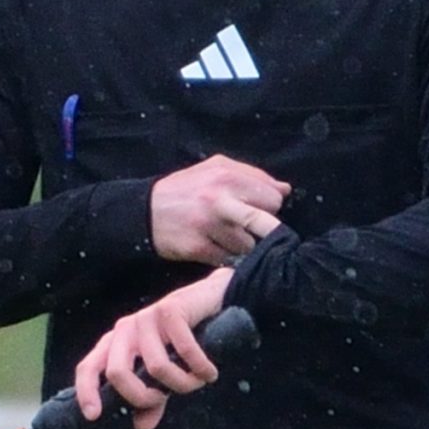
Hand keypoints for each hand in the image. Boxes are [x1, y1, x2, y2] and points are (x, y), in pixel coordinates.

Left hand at [74, 269, 233, 428]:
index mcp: (114, 344)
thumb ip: (151, 401)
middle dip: (142, 397)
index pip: (89, 367)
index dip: (87, 392)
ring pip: (157, 367)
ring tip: (198, 381)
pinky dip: (201, 368)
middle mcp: (124, 330)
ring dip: (183, 383)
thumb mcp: (163, 376)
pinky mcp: (170, 309)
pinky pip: (184, 350)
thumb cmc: (182, 341)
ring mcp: (145, 317)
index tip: (94, 415)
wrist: (212, 301)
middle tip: (164, 399)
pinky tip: (209, 372)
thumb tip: (142, 427)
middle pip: (117, 373)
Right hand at [149, 155, 288, 266]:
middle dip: (262, 227)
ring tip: (229, 238)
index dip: (269, 205)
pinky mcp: (199, 248)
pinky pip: (228, 260)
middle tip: (250, 227)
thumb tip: (285, 189)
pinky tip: (217, 248)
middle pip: (265, 221)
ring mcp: (209, 226)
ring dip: (243, 245)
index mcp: (227, 176)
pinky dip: (227, 258)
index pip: (273, 197)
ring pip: (248, 245)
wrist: (144, 212)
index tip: (258, 209)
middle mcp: (220, 200)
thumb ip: (252, 175)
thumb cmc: (185, 189)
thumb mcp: (214, 169)